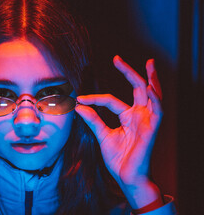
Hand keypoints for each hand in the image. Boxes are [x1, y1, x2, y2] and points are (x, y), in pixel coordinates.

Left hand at [75, 55, 162, 206]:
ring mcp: (147, 121)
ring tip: (148, 64)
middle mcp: (139, 116)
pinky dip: (155, 98)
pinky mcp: (153, 129)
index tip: (79, 98)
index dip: (94, 98)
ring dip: (151, 79)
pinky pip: (158, 111)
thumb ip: (93, 119)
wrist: (126, 177)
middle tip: (116, 58)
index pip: (111, 100)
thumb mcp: (102, 135)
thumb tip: (78, 106)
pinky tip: (150, 87)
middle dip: (129, 72)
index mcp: (128, 117)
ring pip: (152, 95)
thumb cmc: (118, 158)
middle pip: (137, 89)